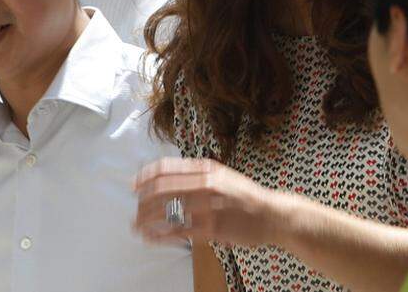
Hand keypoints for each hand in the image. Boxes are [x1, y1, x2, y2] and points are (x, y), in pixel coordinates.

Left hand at [134, 157, 296, 247]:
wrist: (273, 214)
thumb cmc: (245, 197)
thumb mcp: (222, 176)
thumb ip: (198, 175)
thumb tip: (170, 177)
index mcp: (206, 168)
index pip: (166, 168)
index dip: (146, 176)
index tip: (134, 185)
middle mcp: (206, 183)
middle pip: (163, 189)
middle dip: (143, 200)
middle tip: (134, 209)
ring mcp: (209, 205)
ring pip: (168, 210)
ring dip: (148, 218)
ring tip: (137, 225)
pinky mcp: (213, 227)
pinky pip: (180, 231)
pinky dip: (162, 235)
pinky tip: (152, 238)